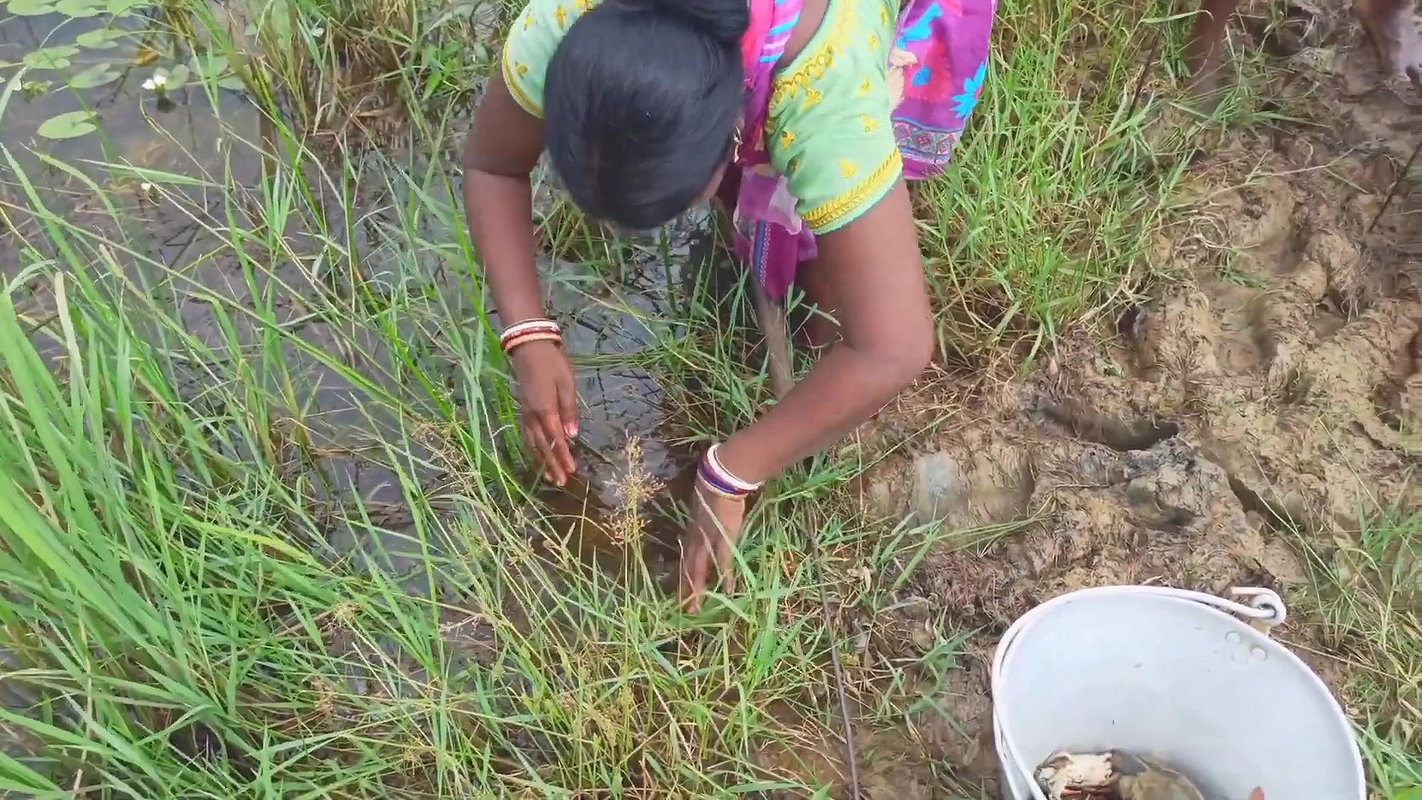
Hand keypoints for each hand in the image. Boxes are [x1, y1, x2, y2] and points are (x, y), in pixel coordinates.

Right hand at [509, 340, 577, 485]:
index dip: (563, 457)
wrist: (529, 346)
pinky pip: (527, 435)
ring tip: (550, 476)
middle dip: (552, 465)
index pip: (555, 440)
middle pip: (542, 447)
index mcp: (545, 410)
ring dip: (541, 461)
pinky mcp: (523, 409)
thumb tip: (572, 436)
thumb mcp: (567, 384)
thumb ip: (569, 410)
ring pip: (532, 443)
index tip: (571, 472)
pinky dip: (532, 449)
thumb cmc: (553, 363)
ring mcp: (525, 413)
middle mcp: (532, 416)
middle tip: (561, 482)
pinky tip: (537, 455)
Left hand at [678, 486, 746, 611]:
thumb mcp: (703, 503)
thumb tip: (705, 516)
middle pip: (688, 568)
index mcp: (693, 531)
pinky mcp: (724, 540)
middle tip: (682, 608)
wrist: (720, 480)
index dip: (683, 573)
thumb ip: (703, 515)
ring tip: (694, 608)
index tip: (679, 588)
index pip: (686, 557)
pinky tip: (727, 590)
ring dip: (697, 589)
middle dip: (686, 589)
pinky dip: (724, 576)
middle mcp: (696, 539)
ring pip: (699, 570)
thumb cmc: (713, 487)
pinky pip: (723, 562)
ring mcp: (708, 541)